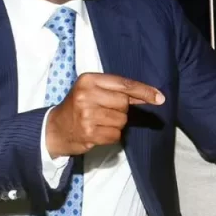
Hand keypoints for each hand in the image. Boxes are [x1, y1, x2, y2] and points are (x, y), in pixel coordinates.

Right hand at [45, 73, 164, 157]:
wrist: (55, 129)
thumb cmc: (79, 107)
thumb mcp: (94, 92)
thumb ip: (120, 92)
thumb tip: (153, 96)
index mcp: (88, 80)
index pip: (124, 84)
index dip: (144, 91)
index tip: (160, 98)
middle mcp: (86, 95)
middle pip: (124, 104)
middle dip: (121, 110)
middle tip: (105, 112)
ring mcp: (86, 115)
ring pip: (122, 121)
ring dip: (116, 124)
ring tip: (99, 122)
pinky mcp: (88, 133)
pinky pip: (115, 135)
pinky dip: (111, 136)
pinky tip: (98, 132)